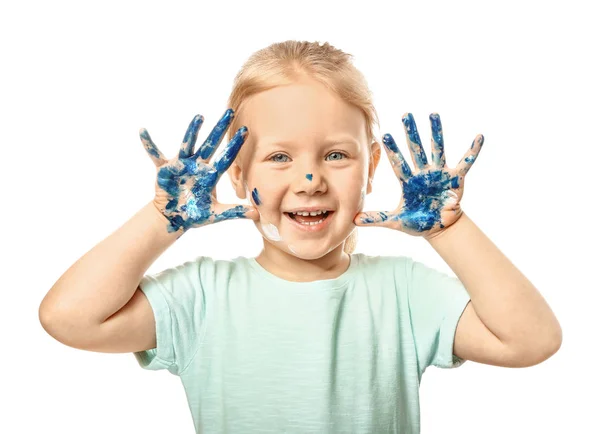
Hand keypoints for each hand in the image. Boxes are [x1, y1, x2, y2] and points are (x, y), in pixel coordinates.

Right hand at [139, 109, 257, 232]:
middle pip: (211, 144)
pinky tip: (143, 131)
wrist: (174, 217)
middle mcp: (198, 165)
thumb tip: (257, 213)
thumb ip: (235, 212)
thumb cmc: (196, 214)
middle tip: (230, 112)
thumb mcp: (217, 213)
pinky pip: (155, 155)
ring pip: (188, 144)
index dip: (235, 145)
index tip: (246, 130)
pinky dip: (149, 144)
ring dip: (193, 131)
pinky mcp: (165, 169)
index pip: (226, 157)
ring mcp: (181, 165)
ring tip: (200, 117)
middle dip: (220, 129)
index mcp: (211, 174)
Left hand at [354, 112, 482, 239]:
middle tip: (405, 115)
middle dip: (411, 133)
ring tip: (433, 114)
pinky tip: (479, 136)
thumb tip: (353, 220)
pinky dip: (473, 150)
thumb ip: (376, 219)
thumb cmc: (417, 222)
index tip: (383, 135)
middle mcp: (423, 173)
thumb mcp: (396, 222)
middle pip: (416, 149)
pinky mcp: (456, 178)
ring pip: (437, 149)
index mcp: (408, 182)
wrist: (439, 228)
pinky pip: (466, 162)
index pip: (398, 163)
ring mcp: (439, 173)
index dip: (392, 150)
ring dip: (436, 132)